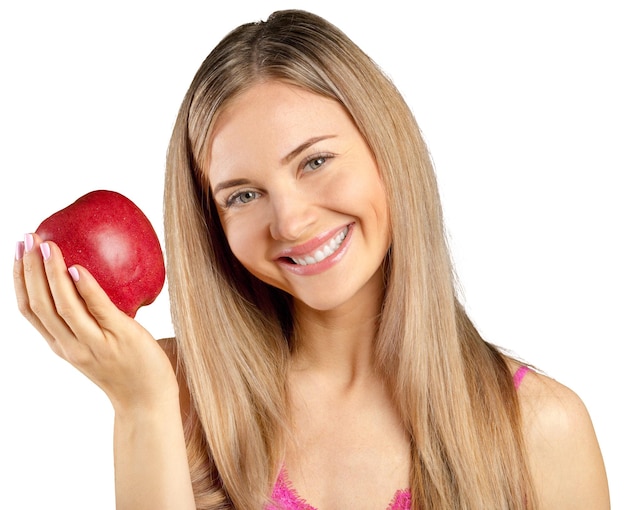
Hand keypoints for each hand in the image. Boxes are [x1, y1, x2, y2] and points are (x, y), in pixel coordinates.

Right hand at [14, 233, 177, 413]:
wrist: (148, 401)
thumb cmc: (127, 367)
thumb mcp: (97, 345)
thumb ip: (90, 319)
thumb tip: (90, 278)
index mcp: (61, 346)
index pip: (30, 311)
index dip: (19, 281)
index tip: (18, 253)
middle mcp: (71, 346)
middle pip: (39, 305)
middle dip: (28, 270)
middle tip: (27, 238)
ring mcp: (93, 344)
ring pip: (62, 306)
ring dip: (51, 274)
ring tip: (47, 245)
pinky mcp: (119, 337)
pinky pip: (98, 309)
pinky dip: (84, 288)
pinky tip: (77, 268)